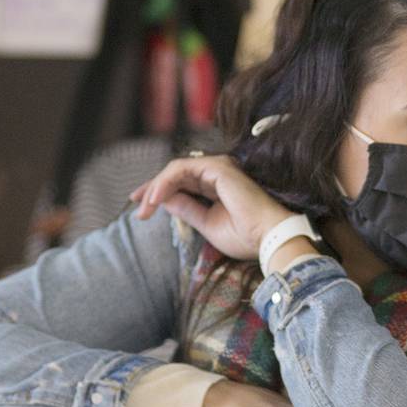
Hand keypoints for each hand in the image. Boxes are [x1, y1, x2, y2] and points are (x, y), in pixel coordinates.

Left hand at [131, 155, 292, 260]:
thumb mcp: (208, 225)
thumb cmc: (246, 236)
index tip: (142, 209)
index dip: (159, 192)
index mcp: (218, 186)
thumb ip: (187, 210)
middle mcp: (218, 174)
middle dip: (152, 190)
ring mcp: (218, 168)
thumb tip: (165, 201)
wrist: (269, 238)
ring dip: (156, 188)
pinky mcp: (217, 168)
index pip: (182, 183)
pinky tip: (155, 199)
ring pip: (175, 170)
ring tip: (144, 207)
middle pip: (175, 174)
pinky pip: (181, 170)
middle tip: (137, 208)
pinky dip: (164, 183)